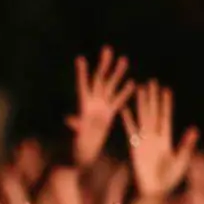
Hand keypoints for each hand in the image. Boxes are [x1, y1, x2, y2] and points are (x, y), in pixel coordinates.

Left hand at [69, 48, 133, 166]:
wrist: (86, 154)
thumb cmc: (79, 147)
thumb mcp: (78, 135)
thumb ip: (76, 126)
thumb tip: (71, 120)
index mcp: (84, 106)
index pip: (83, 85)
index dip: (82, 73)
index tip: (80, 59)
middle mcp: (93, 103)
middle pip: (99, 80)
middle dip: (103, 65)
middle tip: (107, 49)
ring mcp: (101, 107)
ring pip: (110, 87)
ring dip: (117, 74)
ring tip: (123, 59)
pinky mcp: (108, 114)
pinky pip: (117, 101)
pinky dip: (124, 93)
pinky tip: (132, 83)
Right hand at [123, 81, 197, 201]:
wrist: (154, 190)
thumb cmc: (170, 178)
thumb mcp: (181, 161)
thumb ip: (186, 145)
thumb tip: (193, 129)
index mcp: (167, 139)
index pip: (166, 117)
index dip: (166, 104)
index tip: (166, 90)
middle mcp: (155, 137)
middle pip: (153, 113)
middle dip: (153, 99)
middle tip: (151, 83)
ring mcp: (144, 141)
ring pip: (142, 118)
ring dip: (141, 104)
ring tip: (139, 90)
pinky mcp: (134, 147)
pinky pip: (130, 130)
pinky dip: (127, 120)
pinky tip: (124, 109)